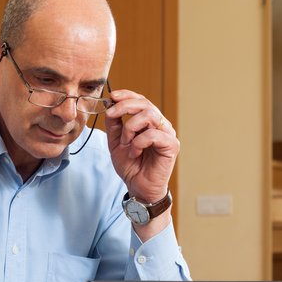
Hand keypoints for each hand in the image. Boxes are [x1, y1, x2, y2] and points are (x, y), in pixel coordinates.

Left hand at [104, 90, 178, 229]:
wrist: (138, 186)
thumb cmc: (130, 165)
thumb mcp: (115, 142)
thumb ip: (114, 124)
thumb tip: (110, 104)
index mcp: (148, 121)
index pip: (140, 100)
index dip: (127, 95)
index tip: (112, 96)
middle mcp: (160, 124)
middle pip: (145, 103)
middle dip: (125, 106)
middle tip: (112, 114)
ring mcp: (167, 133)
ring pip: (149, 115)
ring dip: (131, 127)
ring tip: (125, 142)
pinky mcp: (171, 145)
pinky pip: (153, 134)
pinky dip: (138, 142)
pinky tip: (134, 152)